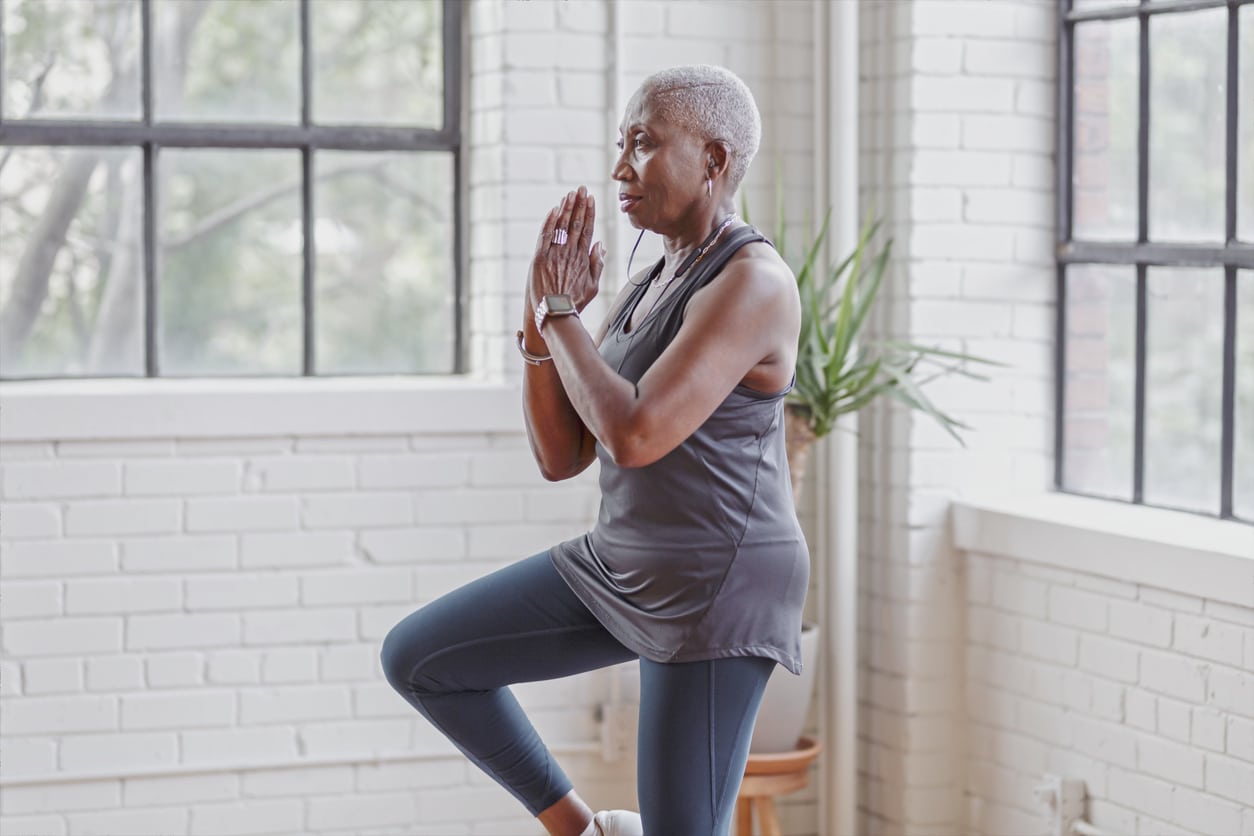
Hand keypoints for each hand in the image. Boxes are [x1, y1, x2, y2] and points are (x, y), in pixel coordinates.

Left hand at [527, 186, 605, 312]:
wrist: (556, 313)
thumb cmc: (574, 302)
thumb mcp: (593, 286)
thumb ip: (597, 264)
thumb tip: (600, 244)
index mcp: (583, 258)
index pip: (588, 230)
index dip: (589, 213)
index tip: (591, 199)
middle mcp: (570, 253)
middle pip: (576, 223)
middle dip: (579, 204)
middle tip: (581, 189)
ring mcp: (555, 254)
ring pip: (562, 226)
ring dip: (566, 208)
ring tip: (569, 194)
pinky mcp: (540, 258)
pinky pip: (545, 236)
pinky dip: (550, 222)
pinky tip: (554, 209)